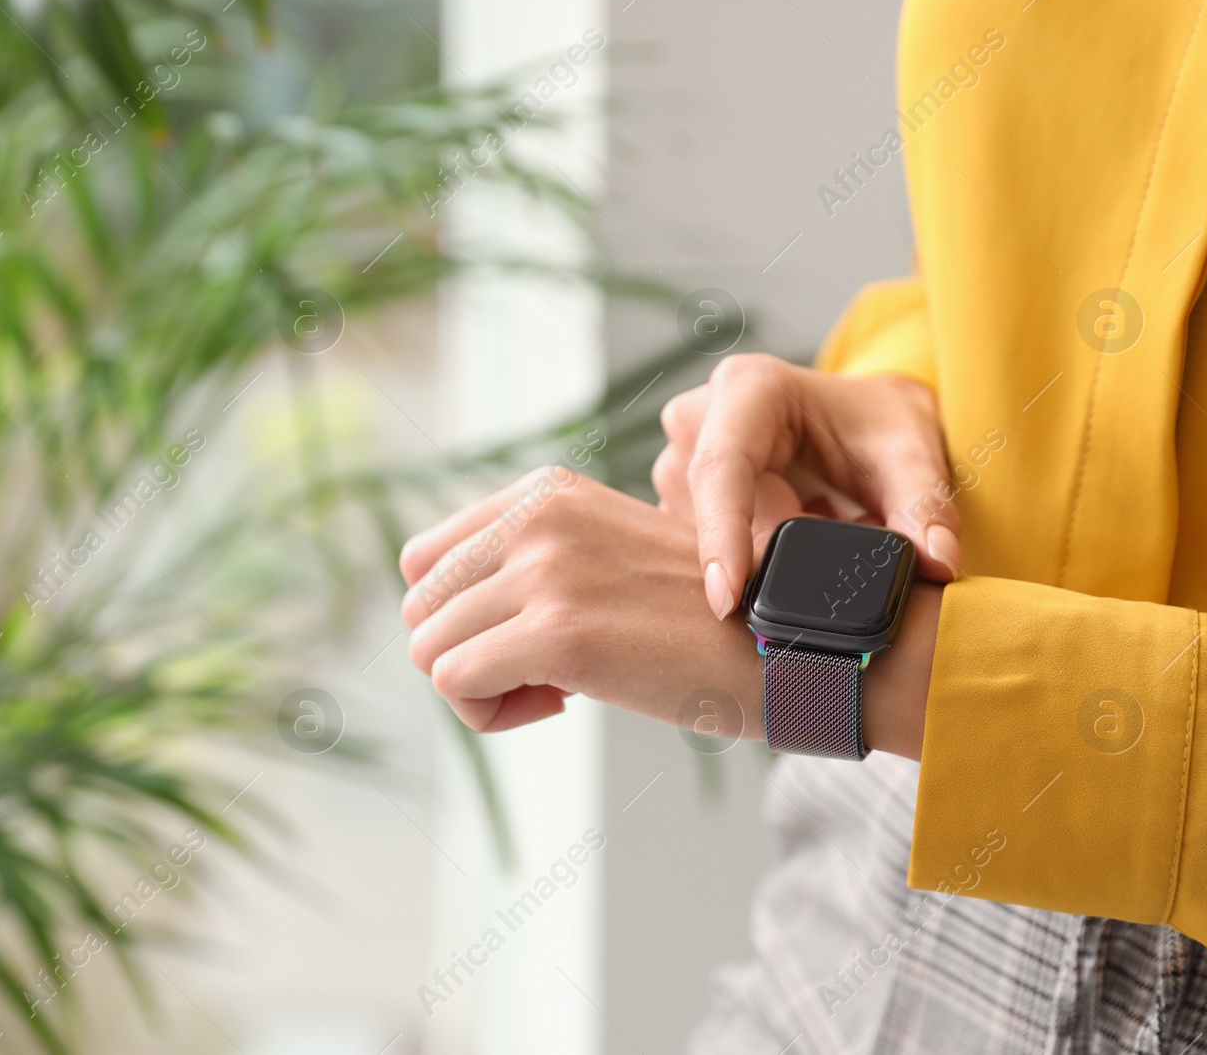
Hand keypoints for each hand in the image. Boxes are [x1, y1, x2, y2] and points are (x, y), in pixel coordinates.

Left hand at [400, 468, 763, 735]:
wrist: (787, 645)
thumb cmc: (699, 620)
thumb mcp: (603, 557)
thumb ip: (530, 564)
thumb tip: (437, 623)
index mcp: (543, 492)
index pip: (424, 560)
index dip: (462, 615)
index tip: (531, 634)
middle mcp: (537, 516)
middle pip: (419, 606)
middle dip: (466, 652)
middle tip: (540, 670)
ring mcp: (546, 571)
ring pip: (429, 650)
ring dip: (482, 688)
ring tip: (556, 687)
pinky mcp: (559, 634)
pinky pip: (456, 684)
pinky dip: (493, 713)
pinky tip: (563, 702)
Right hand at [652, 354, 961, 618]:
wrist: (861, 418)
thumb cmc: (878, 423)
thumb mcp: (912, 452)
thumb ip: (925, 505)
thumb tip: (937, 563)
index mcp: (748, 388)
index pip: (721, 469)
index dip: (721, 536)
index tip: (727, 599)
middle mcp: (698, 419)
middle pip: (716, 512)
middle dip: (774, 548)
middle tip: (842, 532)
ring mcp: (679, 461)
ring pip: (704, 536)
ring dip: (768, 551)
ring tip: (827, 518)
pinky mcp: (679, 499)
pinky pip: (703, 545)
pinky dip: (754, 556)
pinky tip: (799, 526)